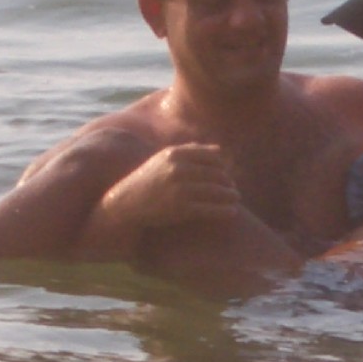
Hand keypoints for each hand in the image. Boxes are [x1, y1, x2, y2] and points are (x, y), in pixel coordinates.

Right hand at [104, 142, 241, 228]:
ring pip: (217, 191)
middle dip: (228, 181)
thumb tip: (219, 149)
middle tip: (233, 188)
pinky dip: (225, 210)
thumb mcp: (164, 159)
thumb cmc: (149, 180)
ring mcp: (180, 189)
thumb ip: (191, 152)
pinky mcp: (181, 208)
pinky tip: (233, 212)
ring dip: (231, 195)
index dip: (223, 165)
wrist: (126, 203)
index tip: (227, 173)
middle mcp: (178, 169)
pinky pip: (211, 209)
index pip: (212, 156)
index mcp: (175, 154)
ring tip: (236, 198)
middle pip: (217, 173)